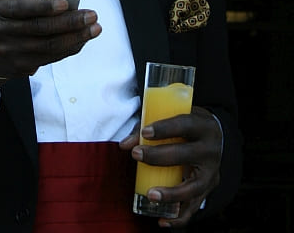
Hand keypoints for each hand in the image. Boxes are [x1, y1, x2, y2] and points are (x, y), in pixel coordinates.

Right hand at [0, 0, 100, 79]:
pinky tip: (81, 39)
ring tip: (93, 28)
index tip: (65, 3)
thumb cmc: (1, 16)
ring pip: (48, 46)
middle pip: (40, 28)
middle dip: (70, 22)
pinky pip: (50, 58)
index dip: (44, 5)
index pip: (21, 6)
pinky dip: (69, 48)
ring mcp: (9, 52)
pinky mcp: (20, 66)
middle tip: (91, 16)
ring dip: (75, 37)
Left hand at [119, 107, 222, 227]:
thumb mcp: (171, 118)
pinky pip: (194, 207)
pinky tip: (162, 220)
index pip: (184, 125)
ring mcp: (211, 172)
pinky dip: (179, 217)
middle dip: (159, 156)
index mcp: (203, 126)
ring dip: (171, 193)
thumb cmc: (185, 126)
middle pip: (186, 155)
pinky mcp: (208, 189)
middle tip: (136, 155)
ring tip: (150, 194)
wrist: (214, 137)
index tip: (144, 132)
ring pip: (193, 187)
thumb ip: (146, 128)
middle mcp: (211, 150)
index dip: (164, 129)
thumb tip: (125, 144)